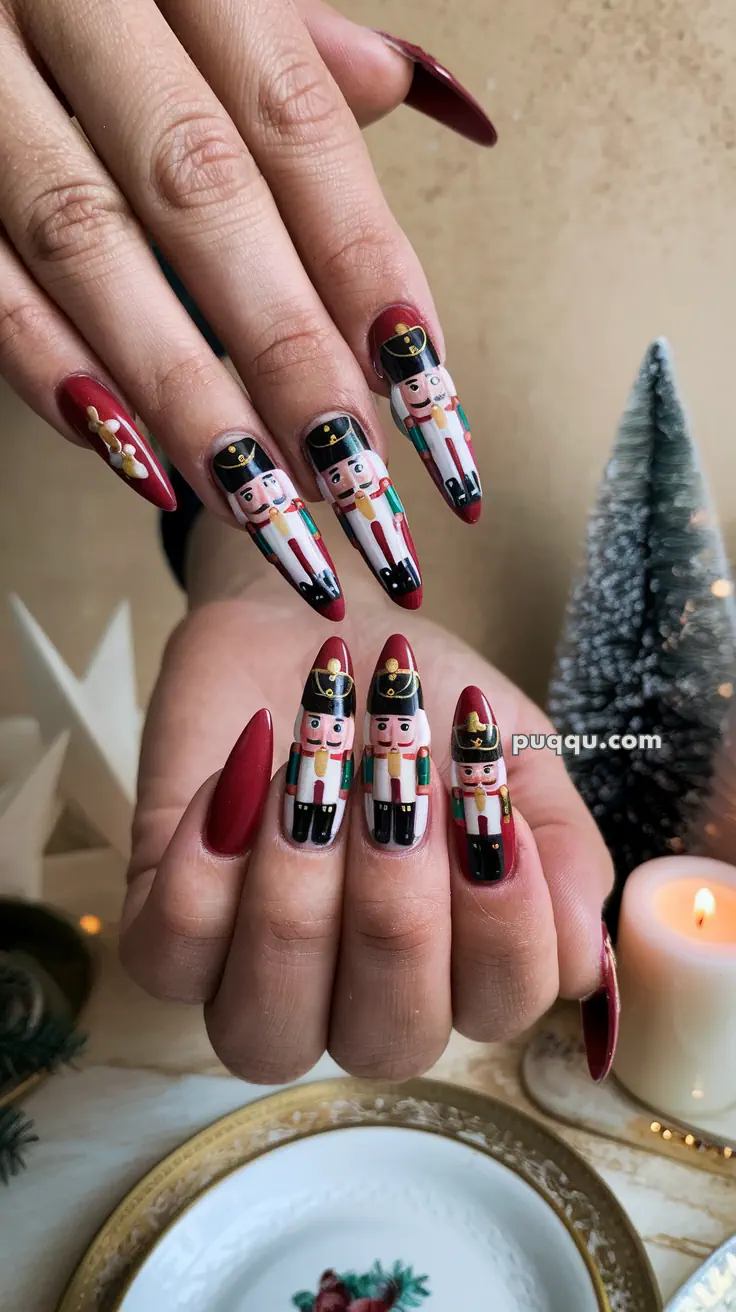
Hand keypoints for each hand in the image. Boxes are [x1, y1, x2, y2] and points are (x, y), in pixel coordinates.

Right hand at [0, 0, 493, 606]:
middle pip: (201, 191)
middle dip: (285, 346)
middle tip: (350, 469)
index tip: (420, 379)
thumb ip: (282, 38)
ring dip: (180, 388)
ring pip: (85, 244)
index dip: (363, 256)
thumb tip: (390, 84)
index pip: (292, 121)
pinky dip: (51, 371)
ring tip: (257, 496)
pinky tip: (135, 455)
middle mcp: (76, 4)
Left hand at [119, 517, 615, 1084]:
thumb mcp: (514, 753)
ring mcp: (252, 978)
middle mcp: (358, 998)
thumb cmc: (419, 699)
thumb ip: (562, 852)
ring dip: (298, 897)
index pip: (503, 1009)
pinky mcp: (167, 933)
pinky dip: (205, 872)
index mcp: (456, 966)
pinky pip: (169, 961)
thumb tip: (585, 965)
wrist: (309, 623)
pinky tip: (240, 780)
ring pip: (266, 1033)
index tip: (489, 795)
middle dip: (399, 906)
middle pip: (390, 1036)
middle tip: (398, 781)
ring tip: (313, 781)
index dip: (506, 916)